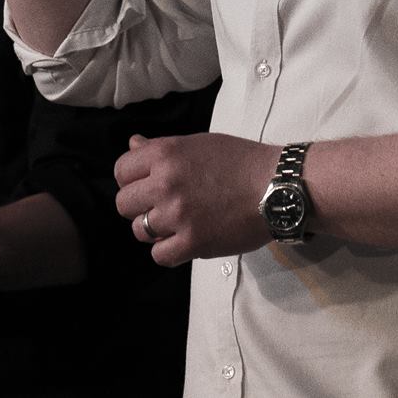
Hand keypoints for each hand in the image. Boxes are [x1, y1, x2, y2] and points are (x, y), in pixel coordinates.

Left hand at [115, 132, 281, 267]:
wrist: (276, 186)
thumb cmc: (240, 160)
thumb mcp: (199, 143)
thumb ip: (162, 148)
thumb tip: (132, 144)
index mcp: (166, 154)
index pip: (121, 171)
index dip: (132, 179)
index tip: (146, 184)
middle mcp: (165, 183)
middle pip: (124, 204)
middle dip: (140, 206)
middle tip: (162, 206)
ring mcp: (178, 215)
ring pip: (140, 230)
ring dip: (155, 229)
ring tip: (177, 223)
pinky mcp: (192, 242)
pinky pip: (159, 255)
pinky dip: (169, 250)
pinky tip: (185, 240)